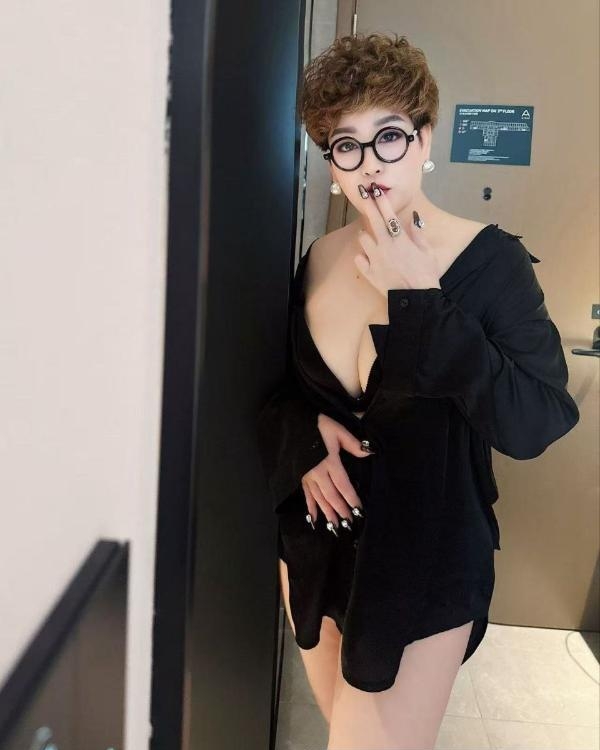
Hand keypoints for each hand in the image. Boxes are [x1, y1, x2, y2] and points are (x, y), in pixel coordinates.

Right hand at [301, 413, 372, 530]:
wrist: (293, 423)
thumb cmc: (318, 425)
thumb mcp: (338, 430)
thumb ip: (353, 443)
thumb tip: (369, 453)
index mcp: (330, 461)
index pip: (343, 485)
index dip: (351, 499)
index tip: (359, 510)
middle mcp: (318, 472)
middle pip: (331, 495)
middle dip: (341, 510)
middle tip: (349, 523)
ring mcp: (307, 476)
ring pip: (319, 498)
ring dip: (327, 513)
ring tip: (334, 526)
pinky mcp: (300, 476)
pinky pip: (306, 495)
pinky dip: (310, 507)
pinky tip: (313, 518)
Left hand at [354, 183, 441, 295]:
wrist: (416, 298)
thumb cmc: (426, 275)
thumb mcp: (427, 252)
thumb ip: (418, 234)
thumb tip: (413, 218)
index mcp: (400, 239)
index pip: (389, 215)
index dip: (382, 201)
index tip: (376, 190)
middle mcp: (384, 245)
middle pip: (372, 220)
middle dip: (368, 205)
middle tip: (363, 195)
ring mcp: (374, 258)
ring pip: (362, 238)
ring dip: (365, 235)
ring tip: (369, 236)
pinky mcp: (368, 272)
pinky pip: (359, 259)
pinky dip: (362, 256)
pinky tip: (367, 258)